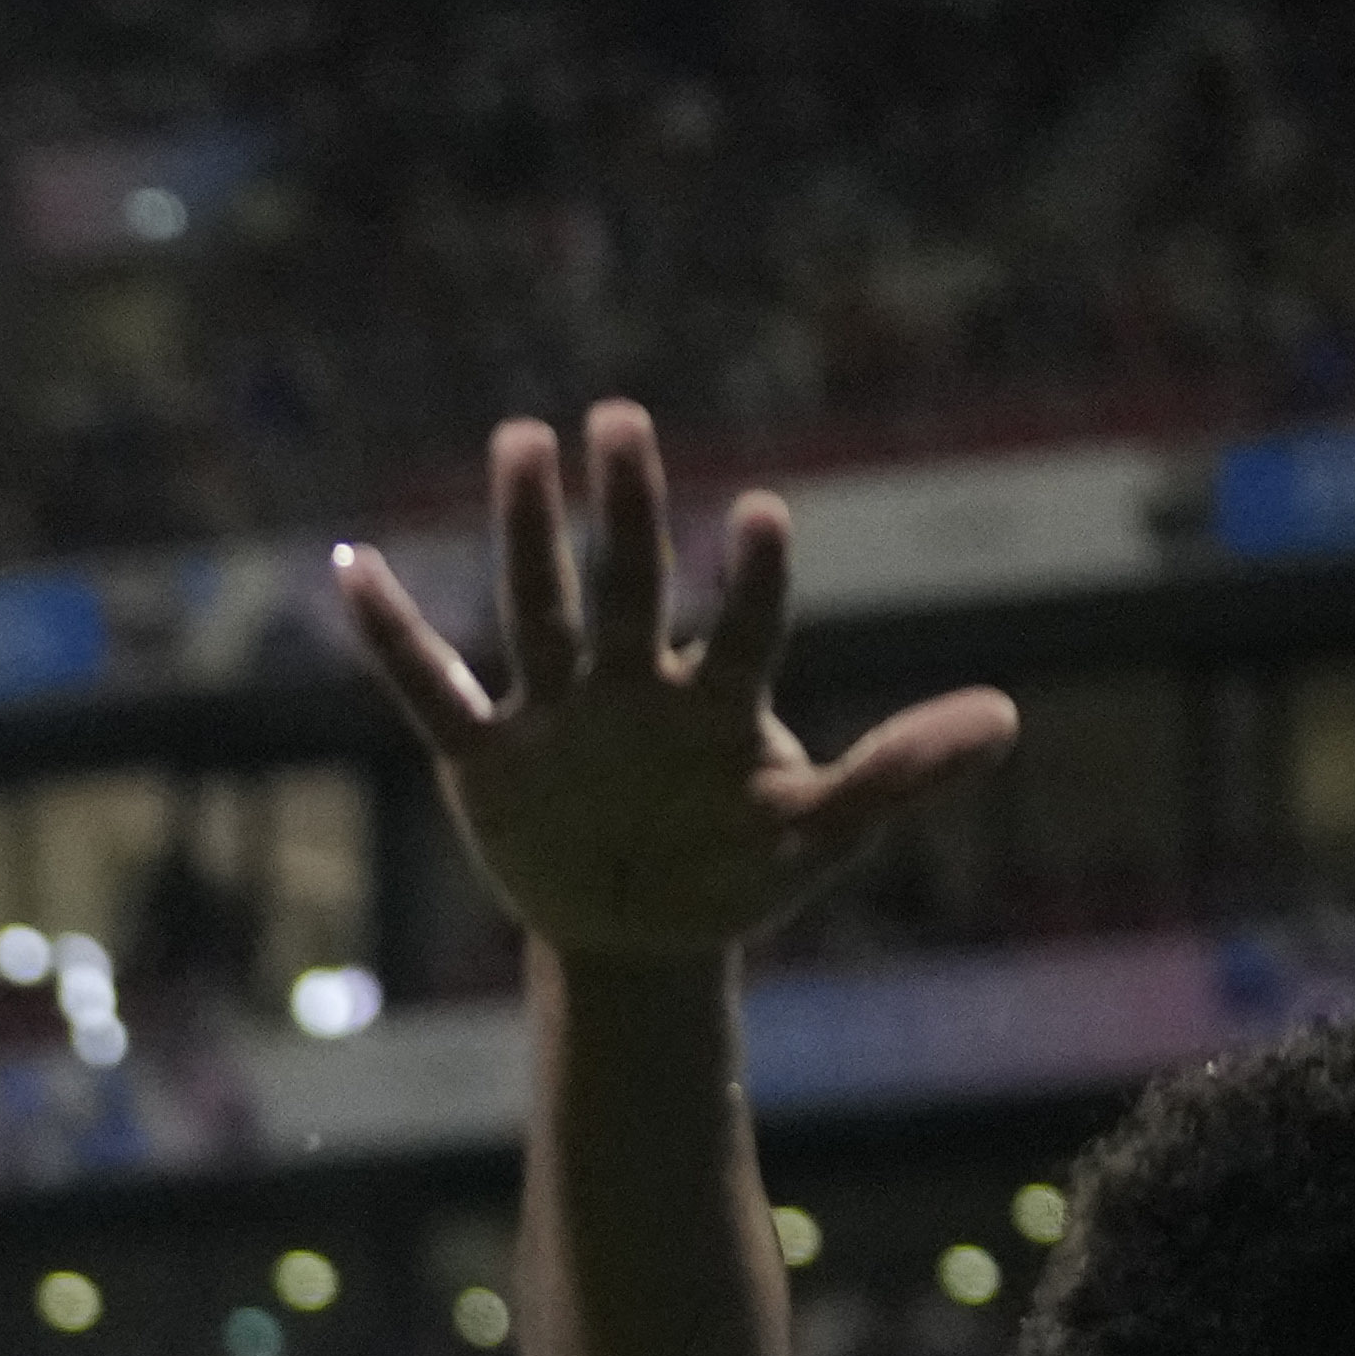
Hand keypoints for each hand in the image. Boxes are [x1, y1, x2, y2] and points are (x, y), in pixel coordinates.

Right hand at [335, 403, 1013, 967]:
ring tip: (523, 441)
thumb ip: (897, 774)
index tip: (762, 515)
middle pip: (631, 587)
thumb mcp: (818, 836)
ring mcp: (559, 714)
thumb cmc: (736, 871)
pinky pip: (431, 689)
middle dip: (625, 509)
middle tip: (619, 419)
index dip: (753, 579)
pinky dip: (390, 636)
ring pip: (539, 610)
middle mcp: (636, 685)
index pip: (744, 628)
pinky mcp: (487, 760)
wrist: (642, 936)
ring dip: (530, 532)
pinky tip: (350, 568)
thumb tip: (1004, 721)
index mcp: (719, 702)